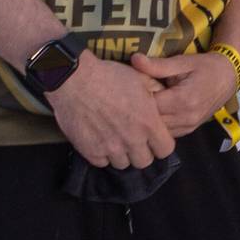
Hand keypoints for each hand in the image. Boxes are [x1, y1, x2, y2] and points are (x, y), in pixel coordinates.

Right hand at [48, 52, 176, 169]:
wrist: (74, 79)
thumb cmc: (109, 75)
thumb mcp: (140, 78)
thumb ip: (155, 93)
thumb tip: (163, 97)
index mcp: (149, 123)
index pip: (166, 150)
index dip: (161, 144)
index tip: (154, 138)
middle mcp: (132, 140)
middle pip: (144, 161)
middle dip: (142, 152)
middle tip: (134, 139)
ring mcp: (110, 148)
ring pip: (123, 164)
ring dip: (122, 154)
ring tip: (115, 140)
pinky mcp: (90, 151)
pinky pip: (102, 163)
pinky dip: (102, 155)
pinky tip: (100, 141)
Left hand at [130, 51, 238, 137]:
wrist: (228, 77)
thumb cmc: (205, 67)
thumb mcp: (182, 62)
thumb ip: (157, 65)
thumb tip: (134, 59)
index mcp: (183, 100)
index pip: (149, 106)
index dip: (137, 98)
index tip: (132, 88)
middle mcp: (186, 117)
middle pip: (152, 122)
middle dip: (141, 111)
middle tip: (135, 97)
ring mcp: (189, 126)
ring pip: (158, 131)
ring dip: (149, 120)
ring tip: (144, 105)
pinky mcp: (189, 129)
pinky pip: (167, 133)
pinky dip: (159, 125)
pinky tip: (156, 112)